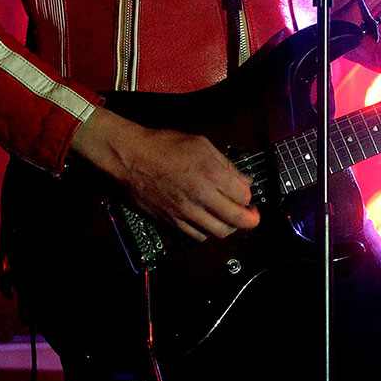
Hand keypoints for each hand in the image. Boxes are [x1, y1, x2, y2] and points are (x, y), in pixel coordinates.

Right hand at [69, 109, 259, 241]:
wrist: (129, 156)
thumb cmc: (163, 145)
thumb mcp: (201, 144)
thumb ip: (226, 164)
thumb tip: (244, 180)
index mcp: (211, 174)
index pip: (243, 196)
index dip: (250, 196)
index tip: (249, 194)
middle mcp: (200, 196)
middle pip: (236, 220)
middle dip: (249, 220)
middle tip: (251, 216)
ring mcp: (184, 211)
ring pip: (217, 232)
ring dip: (229, 227)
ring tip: (230, 219)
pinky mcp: (170, 221)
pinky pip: (196, 236)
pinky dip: (207, 232)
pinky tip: (208, 222)